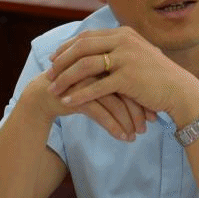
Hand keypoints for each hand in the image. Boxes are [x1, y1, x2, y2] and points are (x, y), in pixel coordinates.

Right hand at [20, 70, 154, 142]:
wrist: (45, 94)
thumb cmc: (76, 88)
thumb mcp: (99, 83)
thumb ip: (117, 84)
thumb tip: (144, 98)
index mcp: (106, 59)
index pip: (133, 78)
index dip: (144, 96)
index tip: (154, 113)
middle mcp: (99, 67)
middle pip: (127, 89)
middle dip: (139, 110)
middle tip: (149, 125)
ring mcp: (88, 80)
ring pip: (116, 103)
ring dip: (128, 121)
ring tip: (136, 136)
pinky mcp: (77, 95)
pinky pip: (102, 113)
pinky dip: (115, 127)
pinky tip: (123, 138)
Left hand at [45, 27, 198, 125]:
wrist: (179, 90)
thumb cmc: (157, 76)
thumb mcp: (138, 55)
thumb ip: (119, 49)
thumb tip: (97, 51)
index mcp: (123, 33)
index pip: (87, 37)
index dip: (67, 47)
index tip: (53, 58)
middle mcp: (123, 41)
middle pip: (81, 48)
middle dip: (61, 62)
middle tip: (47, 74)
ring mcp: (126, 58)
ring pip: (85, 66)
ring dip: (65, 79)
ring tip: (53, 90)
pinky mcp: (128, 78)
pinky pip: (96, 87)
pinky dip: (79, 95)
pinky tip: (68, 103)